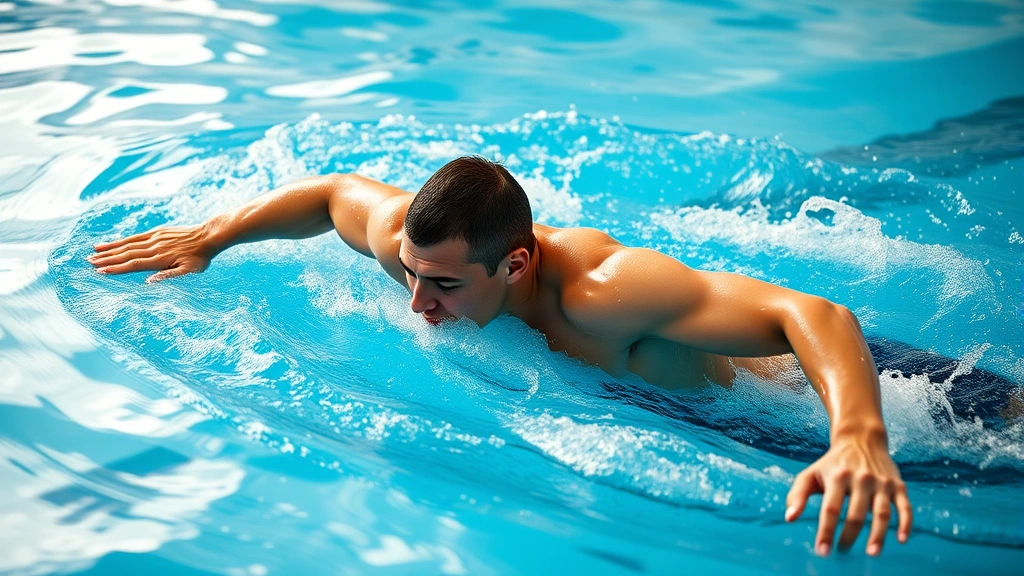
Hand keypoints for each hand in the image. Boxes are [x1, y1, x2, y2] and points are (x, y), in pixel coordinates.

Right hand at [88, 225, 214, 282]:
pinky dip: (121, 240)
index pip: (133, 265)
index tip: (100, 272)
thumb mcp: (190, 272)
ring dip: (109, 249)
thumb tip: (148, 283)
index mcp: (160, 259)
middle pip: (126, 254)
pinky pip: (135, 237)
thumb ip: (169, 277)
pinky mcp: (156, 232)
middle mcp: (154, 247)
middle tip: (88, 264)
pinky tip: (111, 243)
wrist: (208, 236)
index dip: (116, 268)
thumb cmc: (200, 258)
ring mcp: (154, 238)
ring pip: (127, 244)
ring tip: (93, 253)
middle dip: (106, 259)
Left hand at [784, 432, 911, 556]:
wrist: (861, 439)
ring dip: (878, 535)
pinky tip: (901, 540)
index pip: (831, 509)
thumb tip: (789, 518)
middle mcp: (861, 479)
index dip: (826, 531)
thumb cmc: (832, 464)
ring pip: (882, 513)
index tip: (822, 551)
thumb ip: (797, 494)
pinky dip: (905, 524)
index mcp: (838, 476)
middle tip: (842, 552)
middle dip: (849, 537)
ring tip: (872, 553)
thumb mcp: (811, 474)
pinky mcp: (898, 485)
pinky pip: (905, 507)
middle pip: (856, 514)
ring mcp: (882, 482)